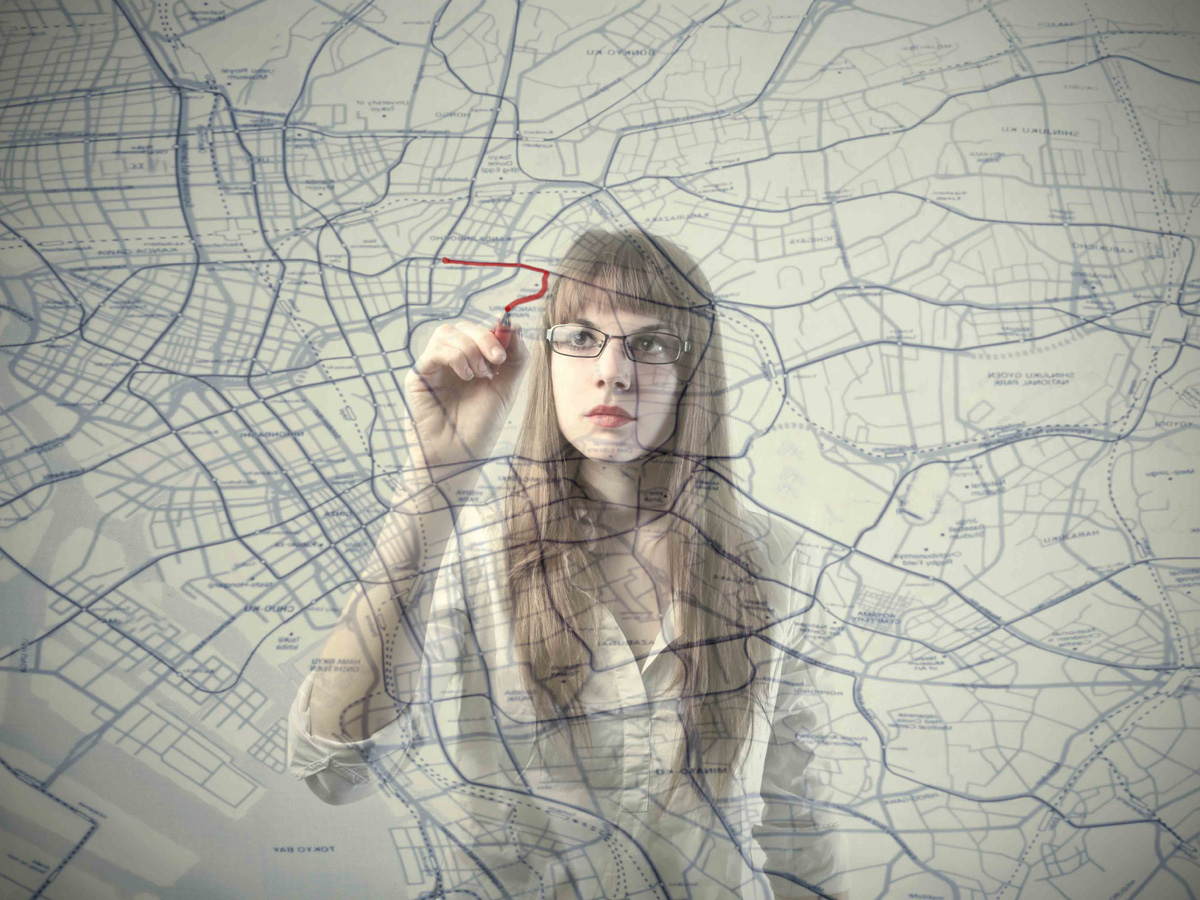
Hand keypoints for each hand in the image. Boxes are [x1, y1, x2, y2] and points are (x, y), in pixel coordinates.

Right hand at [402, 319, 529, 476]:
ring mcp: (434, 367)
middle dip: (485, 337)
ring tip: (481, 375)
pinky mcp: (418, 376)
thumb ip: (516, 358)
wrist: (460, 457)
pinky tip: (466, 376)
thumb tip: (516, 326)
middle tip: (498, 359)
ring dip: (470, 348)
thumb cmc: (481, 426)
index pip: (480, 329)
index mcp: (473, 361)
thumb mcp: (506, 389)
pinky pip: (433, 351)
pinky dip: (454, 356)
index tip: (509, 347)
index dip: (495, 331)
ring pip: (447, 333)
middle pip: (463, 327)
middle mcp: (452, 360)